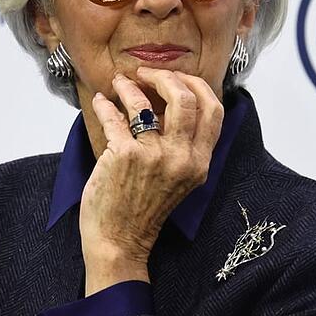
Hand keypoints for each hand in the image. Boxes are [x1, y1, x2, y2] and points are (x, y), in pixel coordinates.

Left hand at [79, 67, 223, 271]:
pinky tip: (102, 101)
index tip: (177, 79)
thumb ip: (184, 144)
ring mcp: (153, 156)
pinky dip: (105, 104)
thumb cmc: (147, 209)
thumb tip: (170, 100)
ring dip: (129, 85)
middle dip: (166, 76)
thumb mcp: (181, 178)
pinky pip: (114, 116)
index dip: (195, 85)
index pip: (214, 110)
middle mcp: (182, 157)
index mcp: (200, 162)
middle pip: (186, 98)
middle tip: (149, 74)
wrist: (120, 241)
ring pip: (145, 102)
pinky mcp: (124, 155)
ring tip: (121, 82)